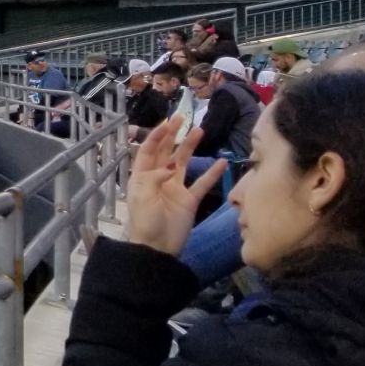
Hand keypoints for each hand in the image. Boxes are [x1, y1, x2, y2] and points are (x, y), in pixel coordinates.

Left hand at [126, 118, 225, 255]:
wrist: (157, 248)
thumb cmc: (145, 222)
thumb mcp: (142, 197)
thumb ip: (153, 178)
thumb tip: (169, 167)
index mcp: (142, 176)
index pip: (149, 150)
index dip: (157, 135)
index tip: (168, 122)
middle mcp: (159, 178)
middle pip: (165, 151)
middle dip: (173, 134)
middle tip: (182, 118)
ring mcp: (175, 188)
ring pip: (184, 162)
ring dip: (190, 147)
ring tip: (200, 130)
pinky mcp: (189, 200)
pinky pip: (202, 183)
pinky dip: (212, 173)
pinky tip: (222, 161)